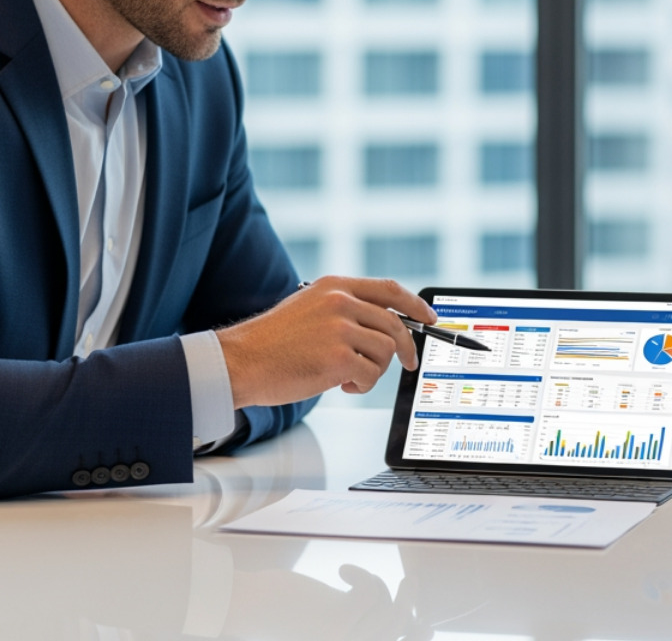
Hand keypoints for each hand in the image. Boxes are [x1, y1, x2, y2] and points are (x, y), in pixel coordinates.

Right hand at [217, 277, 436, 408]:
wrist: (241, 362)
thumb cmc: (273, 343)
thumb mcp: (310, 308)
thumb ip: (346, 309)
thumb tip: (387, 325)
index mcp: (335, 286)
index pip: (390, 289)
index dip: (416, 304)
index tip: (430, 318)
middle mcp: (340, 302)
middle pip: (395, 324)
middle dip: (405, 349)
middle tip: (407, 364)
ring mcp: (340, 329)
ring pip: (386, 352)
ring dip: (374, 371)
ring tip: (349, 376)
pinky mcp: (338, 358)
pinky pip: (371, 374)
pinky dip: (362, 385)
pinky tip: (341, 384)